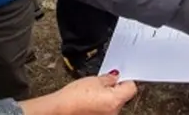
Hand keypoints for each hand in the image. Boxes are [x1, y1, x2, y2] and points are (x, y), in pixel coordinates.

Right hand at [20, 73, 136, 114]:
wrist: (57, 111)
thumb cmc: (72, 97)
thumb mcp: (93, 80)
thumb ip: (109, 78)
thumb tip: (115, 77)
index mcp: (116, 100)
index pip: (131, 87)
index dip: (124, 80)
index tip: (119, 77)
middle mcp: (114, 113)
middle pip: (122, 97)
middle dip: (115, 90)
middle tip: (101, 85)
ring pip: (113, 105)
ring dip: (107, 100)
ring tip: (91, 95)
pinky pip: (105, 112)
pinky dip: (100, 107)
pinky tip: (89, 103)